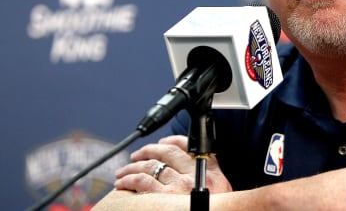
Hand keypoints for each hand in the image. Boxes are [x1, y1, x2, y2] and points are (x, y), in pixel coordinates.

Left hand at [113, 135, 231, 193]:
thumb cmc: (215, 207)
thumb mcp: (222, 189)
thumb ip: (209, 173)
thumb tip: (194, 164)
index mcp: (211, 169)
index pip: (188, 146)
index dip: (171, 141)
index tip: (162, 143)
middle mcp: (196, 174)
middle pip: (167, 154)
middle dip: (148, 151)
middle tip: (136, 155)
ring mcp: (181, 185)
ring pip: (151, 166)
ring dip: (133, 167)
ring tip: (123, 172)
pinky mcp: (166, 197)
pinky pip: (143, 181)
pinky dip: (130, 179)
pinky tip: (123, 182)